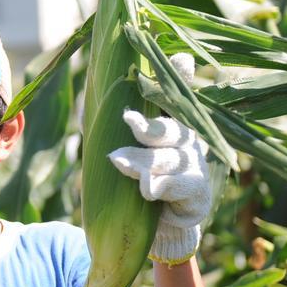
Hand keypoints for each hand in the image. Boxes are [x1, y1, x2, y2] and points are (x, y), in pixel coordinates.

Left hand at [107, 54, 211, 264]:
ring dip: (146, 160)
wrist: (157, 227)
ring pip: (173, 158)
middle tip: (128, 119)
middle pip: (172, 127)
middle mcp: (187, 140)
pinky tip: (147, 189)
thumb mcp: (118, 151)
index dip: (180, 76)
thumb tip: (89, 110)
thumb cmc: (135, 181)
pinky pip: (182, 187)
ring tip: (120, 161)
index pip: (175, 96)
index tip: (181, 59)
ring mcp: (195, 167)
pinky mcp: (197, 195)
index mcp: (169, 124)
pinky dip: (163, 186)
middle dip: (150, 125)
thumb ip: (105, 129)